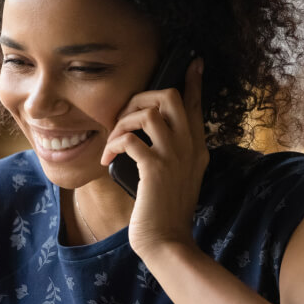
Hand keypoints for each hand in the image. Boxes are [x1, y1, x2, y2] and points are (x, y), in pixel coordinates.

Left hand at [101, 57, 208, 259]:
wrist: (167, 241)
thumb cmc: (166, 210)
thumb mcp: (179, 176)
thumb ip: (174, 153)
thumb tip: (151, 131)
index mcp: (197, 148)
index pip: (196, 105)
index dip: (193, 81)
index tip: (193, 62)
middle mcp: (189, 147)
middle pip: (171, 97)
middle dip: (141, 97)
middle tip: (124, 115)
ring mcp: (174, 157)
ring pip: (149, 113)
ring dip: (122, 121)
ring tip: (113, 139)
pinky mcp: (155, 169)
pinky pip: (130, 139)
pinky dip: (113, 144)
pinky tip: (106, 158)